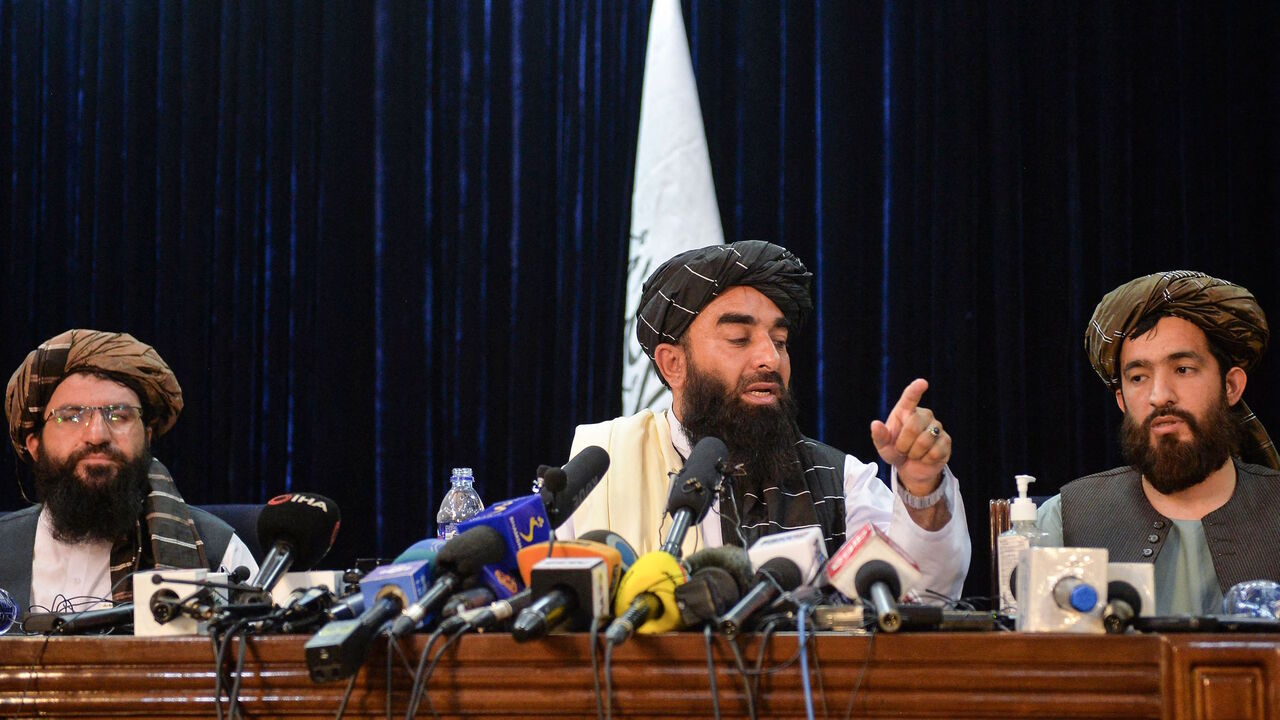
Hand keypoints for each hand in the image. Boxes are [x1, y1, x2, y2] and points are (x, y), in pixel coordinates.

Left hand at [870, 378, 951, 493]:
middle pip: (913, 426)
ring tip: (913, 453)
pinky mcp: (946, 441)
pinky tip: (925, 458)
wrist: (911, 468)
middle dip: (903, 444)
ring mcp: (937, 427)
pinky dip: (925, 460)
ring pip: (925, 441)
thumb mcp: (883, 446)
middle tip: (902, 450)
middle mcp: (923, 415)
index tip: (922, 383)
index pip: (910, 397)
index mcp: (905, 411)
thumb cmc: (896, 451)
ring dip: (914, 453)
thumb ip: (879, 436)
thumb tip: (875, 424)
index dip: (916, 390)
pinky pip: (935, 452)